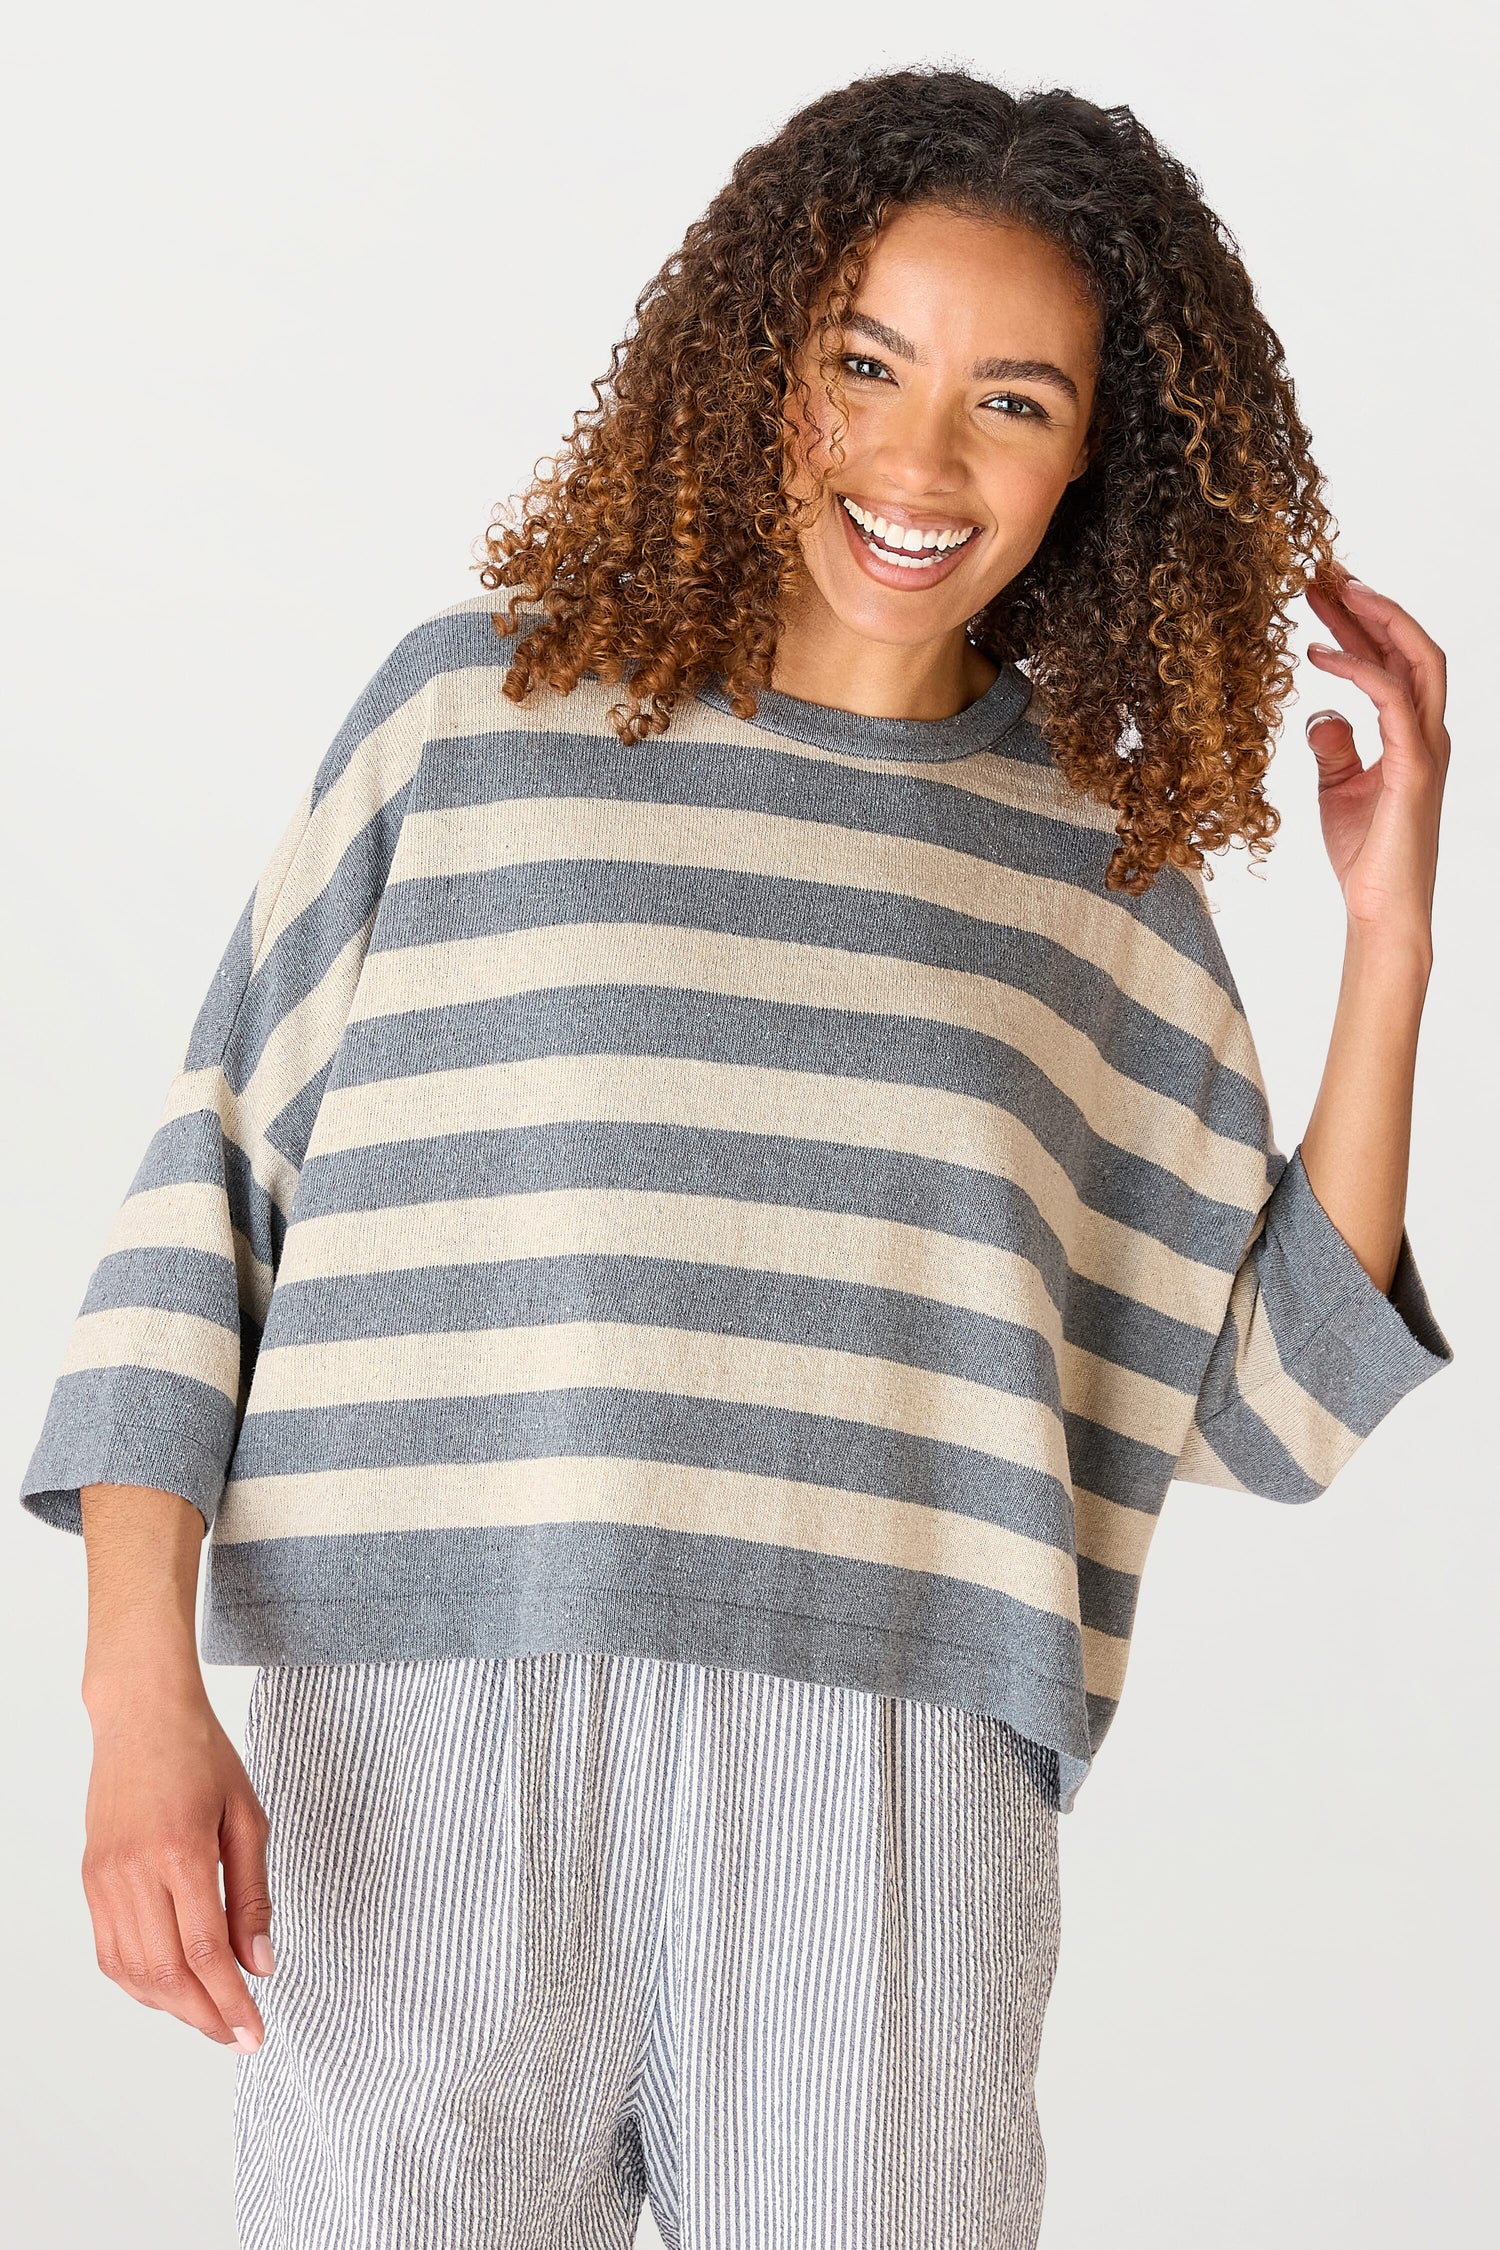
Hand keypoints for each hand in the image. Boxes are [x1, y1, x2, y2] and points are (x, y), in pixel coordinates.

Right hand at [82, 1672, 272, 2050]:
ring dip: (174, 2007)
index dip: (231, 2001)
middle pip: (166, 1972)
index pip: (205, 1952)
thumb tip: (260, 1964)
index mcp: (180, 1851)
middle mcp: (134, 1871)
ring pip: (133, 1971)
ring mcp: (105, 1878)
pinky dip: (140, 1983)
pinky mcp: (91, 1879)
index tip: (256, 2032)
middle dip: (205, 2015)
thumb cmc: (202, 1756)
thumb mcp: (246, 1816)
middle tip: (239, 2035)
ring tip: (212, 2017)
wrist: (142, 1714)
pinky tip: (172, 1989)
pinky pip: (109, 1951)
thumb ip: (253, 1894)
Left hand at [1303, 574, 1448, 951]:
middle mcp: (1427, 732)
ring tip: (1330, 593)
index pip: (1395, 662)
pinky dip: (1355, 669)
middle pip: (1411, 647)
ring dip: (1373, 619)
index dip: (1364, 625)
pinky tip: (1318, 655)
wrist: (1381, 906)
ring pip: (1416, 659)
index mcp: (1413, 735)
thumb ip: (1335, 747)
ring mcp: (1426, 746)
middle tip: (1326, 575)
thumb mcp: (1338, 788)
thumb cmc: (1366, 854)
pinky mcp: (1413, 765)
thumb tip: (1321, 713)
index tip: (1325, 597)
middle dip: (1372, 605)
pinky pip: (1389, 697)